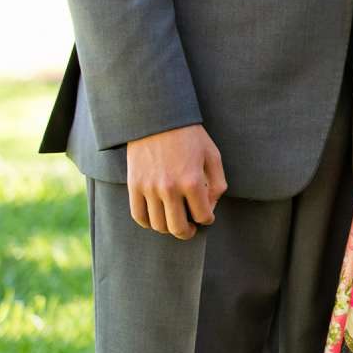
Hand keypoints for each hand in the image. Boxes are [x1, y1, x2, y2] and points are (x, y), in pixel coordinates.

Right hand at [125, 124, 226, 238]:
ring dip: (168, 229)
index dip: (207, 219)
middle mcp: (169, 189)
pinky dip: (148, 223)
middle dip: (188, 232)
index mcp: (193, 181)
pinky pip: (139, 216)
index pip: (202, 216)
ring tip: (174, 223)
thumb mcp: (212, 156)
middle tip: (191, 229)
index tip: (206, 216)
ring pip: (158, 225)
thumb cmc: (190, 137)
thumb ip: (217, 184)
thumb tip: (211, 207)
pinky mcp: (134, 186)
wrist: (158, 120)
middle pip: (178, 228)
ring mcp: (149, 189)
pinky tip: (156, 219)